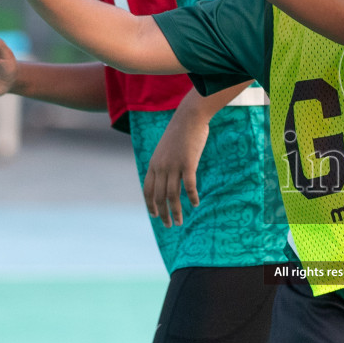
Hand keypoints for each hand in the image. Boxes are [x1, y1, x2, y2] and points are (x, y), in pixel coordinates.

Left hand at [143, 104, 210, 225]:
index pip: (147, 190)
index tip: (155, 216)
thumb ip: (163, 163)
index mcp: (154, 164)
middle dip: (163, 214)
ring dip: (175, 211)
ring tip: (179, 222)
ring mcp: (174, 165)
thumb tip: (166, 175)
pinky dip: (192, 197)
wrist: (189, 117)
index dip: (150, 205)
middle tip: (169, 225)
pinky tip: (196, 204)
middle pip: (159, 197)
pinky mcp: (188, 164)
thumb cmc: (179, 132)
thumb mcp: (165, 149)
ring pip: (172, 195)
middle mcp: (161, 167)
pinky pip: (189, 186)